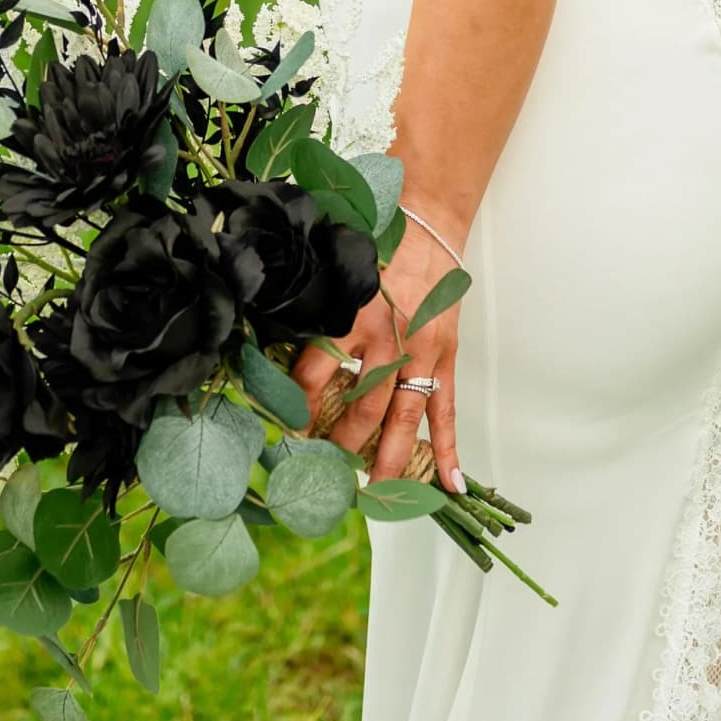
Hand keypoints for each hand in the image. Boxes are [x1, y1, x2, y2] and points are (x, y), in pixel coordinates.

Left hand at [290, 219, 464, 490]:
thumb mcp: (336, 275)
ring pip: (402, 418)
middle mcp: (386, 340)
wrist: (428, 228)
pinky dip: (448, 449)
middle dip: (340, 444)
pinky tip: (448, 484)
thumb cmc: (376, 249)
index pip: (314, 372)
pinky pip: (446, 410)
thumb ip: (313, 311)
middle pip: (360, 406)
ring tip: (372, 492)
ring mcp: (419, 354)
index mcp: (350, 315)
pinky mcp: (444, 358)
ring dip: (387, 459)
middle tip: (322, 472)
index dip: (295, 404)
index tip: (283, 428)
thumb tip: (272, 345)